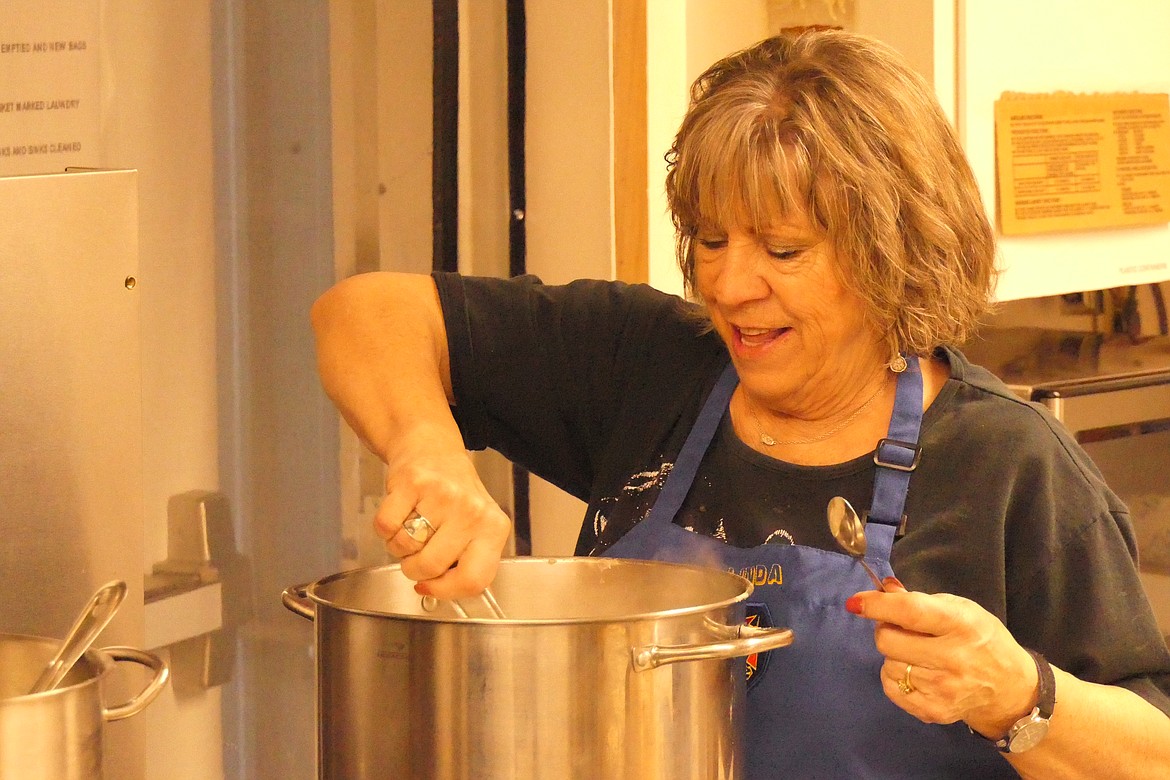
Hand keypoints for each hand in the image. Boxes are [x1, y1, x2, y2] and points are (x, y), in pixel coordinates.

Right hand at [374, 436, 511, 600]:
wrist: (432, 448)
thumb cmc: (454, 496)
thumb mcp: (474, 529)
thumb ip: (464, 563)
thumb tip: (434, 591)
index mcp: (493, 528)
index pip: (474, 580)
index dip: (446, 591)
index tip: (431, 586)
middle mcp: (472, 511)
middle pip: (432, 567)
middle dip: (414, 568)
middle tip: (416, 553)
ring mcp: (443, 495)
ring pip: (405, 548)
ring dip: (398, 546)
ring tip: (411, 525)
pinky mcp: (412, 482)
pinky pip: (385, 527)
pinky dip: (385, 528)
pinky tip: (399, 512)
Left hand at [847, 578, 1039, 737]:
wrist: (1008, 688)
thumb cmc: (981, 639)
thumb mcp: (960, 609)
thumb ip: (919, 599)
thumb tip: (884, 588)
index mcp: (961, 625)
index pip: (910, 612)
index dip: (877, 605)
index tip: (854, 603)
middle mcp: (952, 659)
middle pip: (888, 641)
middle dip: (885, 630)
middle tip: (900, 629)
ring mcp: (942, 690)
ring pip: (887, 664)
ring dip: (894, 655)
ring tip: (916, 653)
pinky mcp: (933, 711)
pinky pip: (890, 688)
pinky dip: (895, 676)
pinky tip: (915, 671)